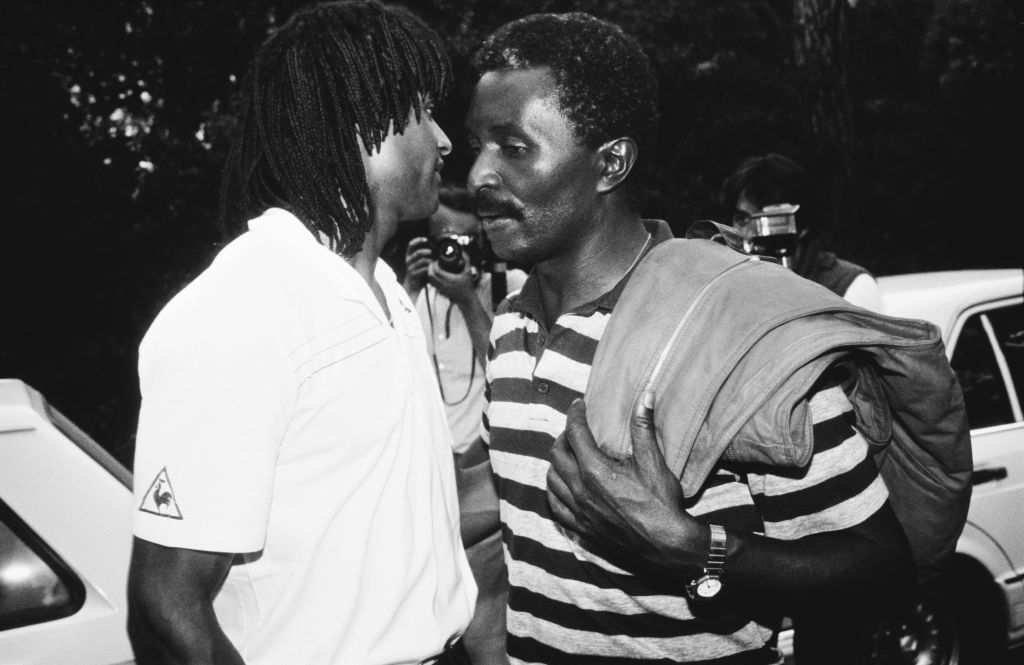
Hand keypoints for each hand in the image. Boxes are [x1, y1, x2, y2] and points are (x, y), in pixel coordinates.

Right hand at [403, 237, 431, 295]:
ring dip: (429, 260)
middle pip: (417, 253)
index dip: (418, 240)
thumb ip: (425, 254)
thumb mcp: (420, 261)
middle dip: (426, 251)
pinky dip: (429, 268)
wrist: (413, 285)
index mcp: (409, 255)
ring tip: (433, 262)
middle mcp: (408, 260)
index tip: (426, 240)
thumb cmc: (419, 271)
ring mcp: (410, 267)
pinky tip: (432, 268)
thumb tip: (436, 247)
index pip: (410, 245)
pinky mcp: (413, 274)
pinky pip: (423, 269)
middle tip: (432, 253)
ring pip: (421, 261)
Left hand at [427, 250, 478, 305]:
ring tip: (435, 266)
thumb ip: (466, 260)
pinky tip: (436, 273)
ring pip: (429, 279)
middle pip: (430, 274)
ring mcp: (440, 289)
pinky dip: (432, 277)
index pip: (436, 270)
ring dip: (430, 271)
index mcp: (450, 279)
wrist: (467, 300)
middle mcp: (444, 285)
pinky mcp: (439, 291)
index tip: (438, 259)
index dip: (435, 263)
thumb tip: (462, 251)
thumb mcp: (468, 272)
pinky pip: (431, 283)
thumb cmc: (468, 286)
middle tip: (434, 261)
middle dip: (430, 266)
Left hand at [546, 391, 707, 578]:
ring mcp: (578, 512)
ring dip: (556, 463)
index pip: (575, 433)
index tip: (579, 405)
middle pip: (557, 454)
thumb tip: (645, 395)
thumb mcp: (654, 462)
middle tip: (575, 431)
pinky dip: (554, 491)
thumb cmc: (662, 504)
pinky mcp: (581, 529)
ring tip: (567, 456)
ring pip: (552, 480)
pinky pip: (555, 507)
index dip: (575, 414)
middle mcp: (580, 490)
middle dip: (564, 437)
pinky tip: (561, 486)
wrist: (667, 547)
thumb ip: (643, 427)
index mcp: (595, 471)